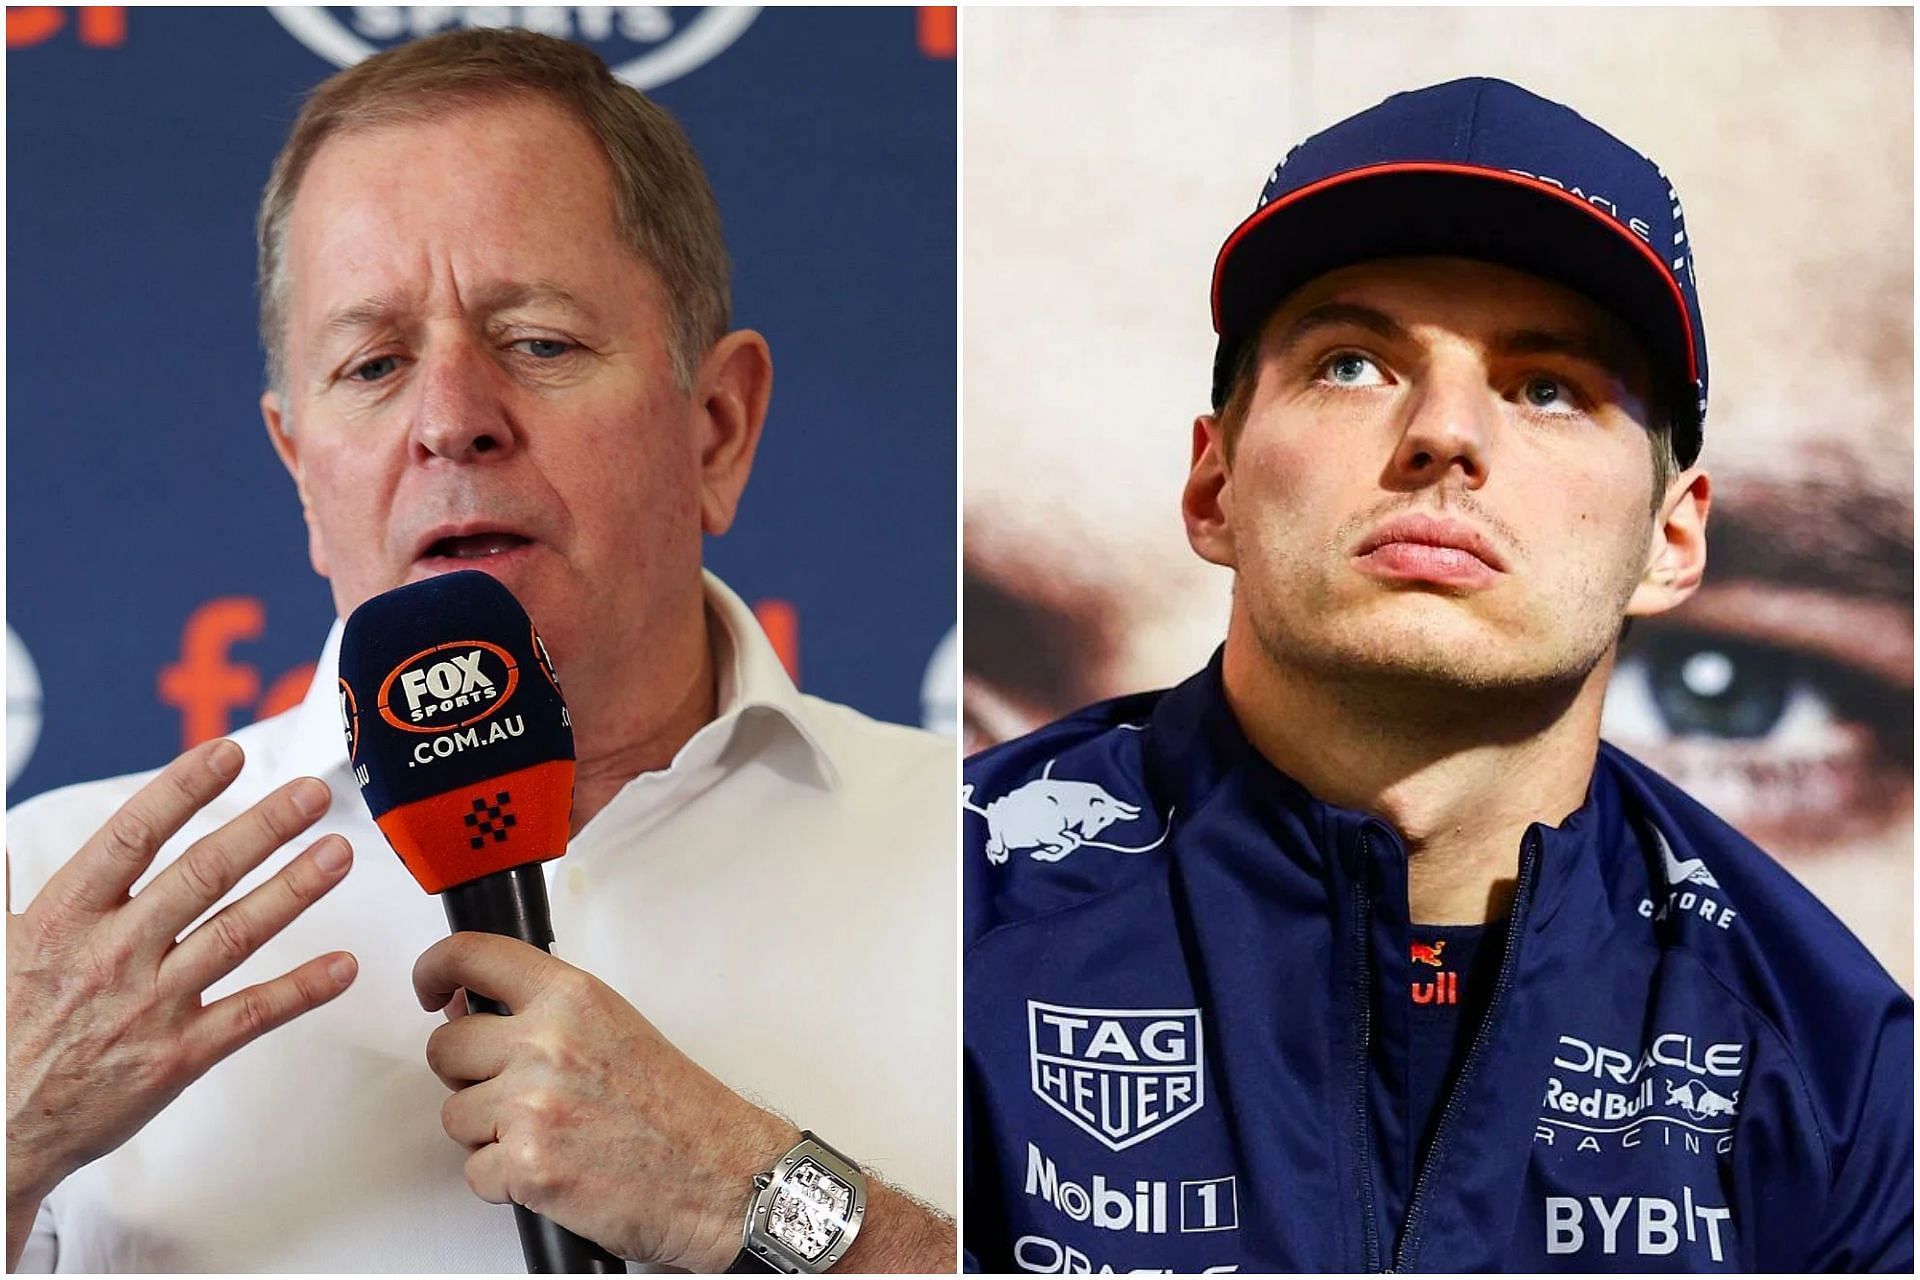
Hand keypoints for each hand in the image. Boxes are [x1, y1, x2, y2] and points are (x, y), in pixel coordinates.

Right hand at [6, 739, 356, 1239]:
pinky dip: (301, 990)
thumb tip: (5, 835)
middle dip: (263, 829)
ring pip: (235, 935)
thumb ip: (0, 885)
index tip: (226, 753)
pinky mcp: (177, 1058)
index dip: (181, 791)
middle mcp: (111, 956)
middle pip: (199, 876)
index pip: (130, 838)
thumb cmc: (0, 1032)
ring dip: (293, 891)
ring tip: (340, 853)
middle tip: (313, 792)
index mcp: (62, 919)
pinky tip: (344, 965)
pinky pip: (250, 1014)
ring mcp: (148, 1006)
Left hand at [414, 932, 796, 1270]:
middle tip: (508, 1090)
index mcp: (573, 998)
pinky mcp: (528, 1164)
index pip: (472, 957)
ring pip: (454, 1116)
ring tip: (547, 1134)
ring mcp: (533, 1104)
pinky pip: (475, 1173)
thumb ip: (548, 1015)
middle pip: (445, 1048)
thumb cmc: (681, 1112)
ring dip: (488, 1133)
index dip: (436, 970)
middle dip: (466, 1075)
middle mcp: (548, 1042)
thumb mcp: (616, 1030)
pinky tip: (551, 1169)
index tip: (431, 987)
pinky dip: (505, 1181)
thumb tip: (479, 1014)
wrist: (721, 1176)